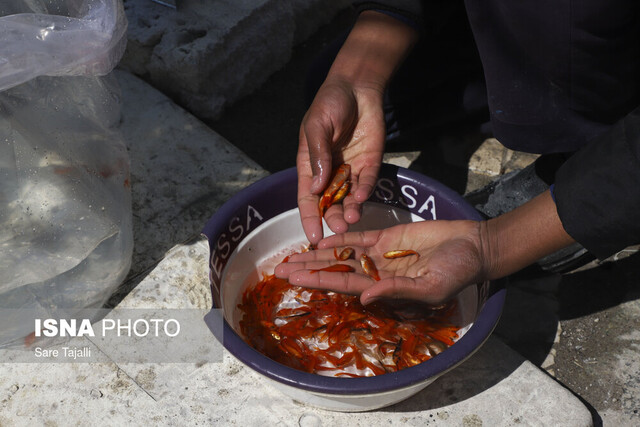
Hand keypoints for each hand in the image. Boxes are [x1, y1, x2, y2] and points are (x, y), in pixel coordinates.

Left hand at [279, 191, 575, 304]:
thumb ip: (398, 291)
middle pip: (334, 272)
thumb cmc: (457, 272)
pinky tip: (320, 238)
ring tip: (291, 255)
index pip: (342, 287)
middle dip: (307, 271)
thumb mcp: (430, 287)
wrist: (472, 246)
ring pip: (341, 255)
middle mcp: (375, 273)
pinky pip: (357, 237)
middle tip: (279, 270)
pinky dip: (340, 237)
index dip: (317, 282)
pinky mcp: (386, 236)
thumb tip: (365, 299)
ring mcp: (379, 254)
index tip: (292, 281)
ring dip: (316, 255)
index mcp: (383, 289)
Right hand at [297, 78, 384, 243]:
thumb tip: (317, 187)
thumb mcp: (316, 127)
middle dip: (333, 218)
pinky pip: (367, 182)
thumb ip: (317, 156)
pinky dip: (364, 191)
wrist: (357, 87)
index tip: (312, 237)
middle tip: (339, 229)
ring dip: (350, 210)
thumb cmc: (329, 104)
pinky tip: (361, 198)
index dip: (309, 218)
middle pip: (330, 203)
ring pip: (349, 198)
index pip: (308, 198)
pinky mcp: (370, 163)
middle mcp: (330, 173)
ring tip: (352, 219)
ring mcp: (351, 169)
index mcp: (311, 166)